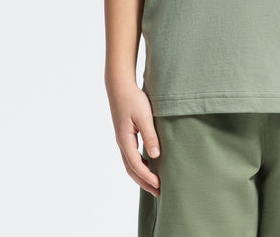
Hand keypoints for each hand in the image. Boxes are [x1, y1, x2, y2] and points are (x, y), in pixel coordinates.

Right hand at [106, 81, 161, 195]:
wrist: (120, 86)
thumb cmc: (132, 99)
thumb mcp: (144, 116)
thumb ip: (149, 136)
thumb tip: (155, 156)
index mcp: (125, 140)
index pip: (136, 165)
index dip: (148, 177)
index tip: (159, 185)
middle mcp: (122, 143)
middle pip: (131, 169)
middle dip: (144, 182)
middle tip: (158, 192)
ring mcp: (122, 139)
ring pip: (130, 164)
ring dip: (141, 175)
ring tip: (154, 183)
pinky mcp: (125, 135)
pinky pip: (131, 156)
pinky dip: (139, 165)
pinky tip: (149, 164)